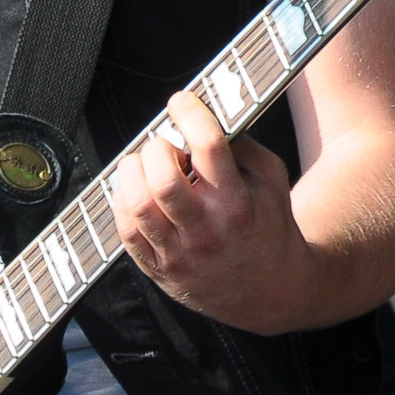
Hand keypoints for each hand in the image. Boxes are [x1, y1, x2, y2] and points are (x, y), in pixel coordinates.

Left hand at [111, 89, 314, 330]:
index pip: (208, 146)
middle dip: (157, 148)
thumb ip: (243, 145)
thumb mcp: (272, 181)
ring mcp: (180, 254)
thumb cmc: (269, 228)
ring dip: (132, 172)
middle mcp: (207, 230)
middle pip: (162, 178)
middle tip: (165, 146)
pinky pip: (125, 231)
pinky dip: (122, 201)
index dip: (189, 113)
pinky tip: (137, 192)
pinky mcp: (160, 270)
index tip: (182, 102)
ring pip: (137, 204)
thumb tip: (203, 115)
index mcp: (238, 203)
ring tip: (145, 167)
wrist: (272, 292)